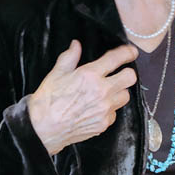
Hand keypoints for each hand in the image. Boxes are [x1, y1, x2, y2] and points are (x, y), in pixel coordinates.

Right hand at [28, 40, 137, 154]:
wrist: (43, 129)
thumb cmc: (47, 101)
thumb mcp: (56, 74)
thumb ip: (70, 57)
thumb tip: (76, 45)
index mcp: (89, 75)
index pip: (116, 59)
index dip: (127, 53)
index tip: (131, 52)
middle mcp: (101, 91)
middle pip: (130, 78)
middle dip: (127, 73)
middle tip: (120, 73)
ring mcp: (104, 109)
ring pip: (125, 96)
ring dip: (119, 91)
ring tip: (107, 91)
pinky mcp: (104, 124)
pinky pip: (115, 113)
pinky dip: (110, 109)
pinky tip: (98, 107)